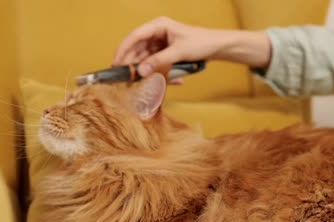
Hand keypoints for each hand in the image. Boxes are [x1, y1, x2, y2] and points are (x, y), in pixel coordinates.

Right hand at [112, 17, 270, 78]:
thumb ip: (159, 62)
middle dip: (135, 65)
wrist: (218, 47)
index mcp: (158, 26)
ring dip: (150, 72)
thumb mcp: (179, 52)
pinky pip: (158, 65)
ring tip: (151, 84)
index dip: (123, 50)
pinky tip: (175, 81)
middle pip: (138, 50)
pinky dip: (163, 74)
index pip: (134, 37)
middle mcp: (157, 33)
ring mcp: (161, 44)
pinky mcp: (167, 54)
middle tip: (128, 80)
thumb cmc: (201, 43)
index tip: (115, 64)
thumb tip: (140, 72)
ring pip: (147, 60)